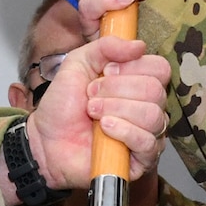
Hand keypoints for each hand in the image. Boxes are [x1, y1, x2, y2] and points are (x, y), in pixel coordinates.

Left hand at [20, 36, 169, 189]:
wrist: (45, 140)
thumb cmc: (63, 105)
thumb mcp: (78, 63)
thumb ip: (105, 47)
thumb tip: (139, 46)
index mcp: (139, 83)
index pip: (159, 69)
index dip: (132, 68)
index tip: (105, 73)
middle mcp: (149, 108)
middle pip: (155, 91)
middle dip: (117, 90)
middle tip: (91, 97)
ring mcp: (148, 134)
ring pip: (153, 115)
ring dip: (117, 110)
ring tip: (93, 113)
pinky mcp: (142, 160)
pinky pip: (148, 142)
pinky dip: (124, 131)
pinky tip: (105, 129)